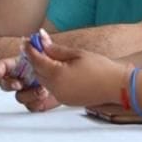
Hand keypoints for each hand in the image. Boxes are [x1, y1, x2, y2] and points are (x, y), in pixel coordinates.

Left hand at [0, 30, 124, 108]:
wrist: (116, 86)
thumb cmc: (100, 67)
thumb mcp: (77, 54)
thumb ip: (56, 49)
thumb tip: (42, 41)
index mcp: (57, 74)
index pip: (37, 60)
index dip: (30, 49)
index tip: (25, 41)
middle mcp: (55, 88)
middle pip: (37, 72)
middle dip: (35, 59)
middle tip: (34, 46)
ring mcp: (60, 96)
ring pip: (44, 81)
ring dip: (42, 69)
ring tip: (45, 56)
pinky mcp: (66, 100)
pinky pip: (52, 88)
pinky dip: (50, 78)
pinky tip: (56, 69)